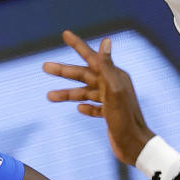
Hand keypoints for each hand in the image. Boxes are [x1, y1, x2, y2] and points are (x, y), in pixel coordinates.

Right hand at [43, 31, 152, 165]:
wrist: (134, 146)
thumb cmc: (125, 119)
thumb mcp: (115, 91)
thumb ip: (108, 66)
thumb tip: (106, 40)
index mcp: (114, 77)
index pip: (91, 57)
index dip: (77, 45)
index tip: (65, 34)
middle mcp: (112, 85)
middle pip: (84, 75)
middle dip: (64, 72)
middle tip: (45, 67)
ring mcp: (110, 100)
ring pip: (85, 92)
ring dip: (67, 93)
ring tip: (49, 96)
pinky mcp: (109, 114)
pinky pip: (94, 107)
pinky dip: (85, 107)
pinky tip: (78, 109)